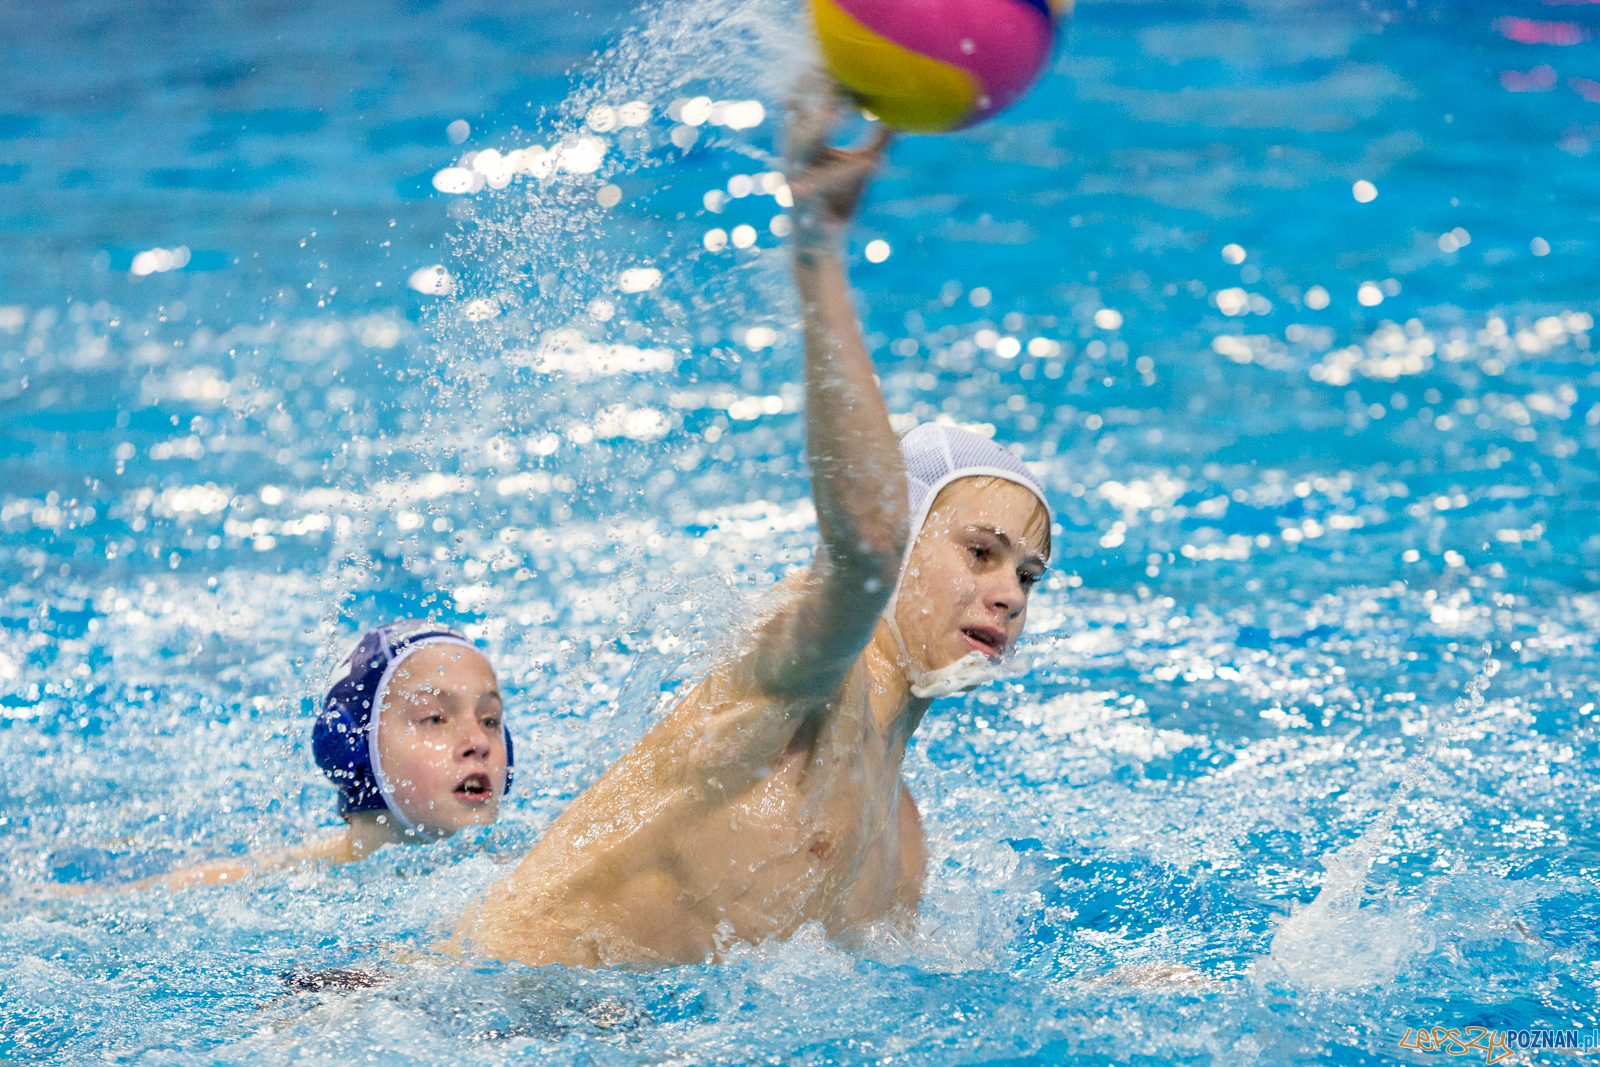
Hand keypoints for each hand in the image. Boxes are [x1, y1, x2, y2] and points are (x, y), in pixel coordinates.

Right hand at [785, 74, 891, 244]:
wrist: (821, 246)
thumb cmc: (839, 201)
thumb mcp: (861, 166)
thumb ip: (877, 140)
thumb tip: (903, 115)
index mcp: (804, 145)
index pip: (800, 104)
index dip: (811, 82)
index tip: (830, 60)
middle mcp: (795, 158)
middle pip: (796, 116)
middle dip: (810, 93)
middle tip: (832, 74)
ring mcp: (797, 179)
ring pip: (802, 145)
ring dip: (820, 125)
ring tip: (840, 108)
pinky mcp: (807, 204)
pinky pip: (826, 183)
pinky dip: (850, 171)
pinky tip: (875, 160)